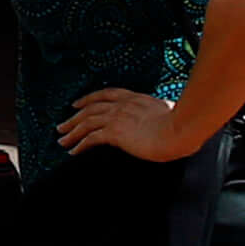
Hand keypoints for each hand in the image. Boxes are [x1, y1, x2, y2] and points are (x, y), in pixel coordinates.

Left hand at [57, 86, 189, 164]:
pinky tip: (74, 150)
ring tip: (62, 140)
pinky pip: (91, 138)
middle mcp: (122, 105)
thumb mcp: (168, 112)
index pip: (105, 94)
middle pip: (90, 108)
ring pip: (86, 122)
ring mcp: (117, 118)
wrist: (181, 129)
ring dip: (72, 132)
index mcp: (134, 98)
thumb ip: (159, 114)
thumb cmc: (182, 123)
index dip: (89, 99)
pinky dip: (80, 144)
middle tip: (62, 125)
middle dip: (74, 117)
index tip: (78, 103)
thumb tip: (165, 120)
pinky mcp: (115, 132)